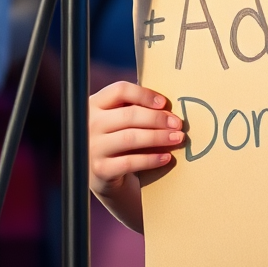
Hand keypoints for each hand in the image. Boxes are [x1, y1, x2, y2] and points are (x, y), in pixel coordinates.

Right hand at [90, 81, 182, 200]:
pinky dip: (151, 159)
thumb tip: (167, 107)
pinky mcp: (99, 170)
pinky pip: (130, 162)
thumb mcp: (120, 120)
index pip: (119, 90)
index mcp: (94, 104)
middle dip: (157, 118)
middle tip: (178, 124)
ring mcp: (92, 148)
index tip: (164, 103)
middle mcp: (89, 124)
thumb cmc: (118, 139)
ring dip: (158, 137)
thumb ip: (136, 108)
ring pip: (130, 138)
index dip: (144, 94)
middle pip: (128, 114)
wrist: (104, 176)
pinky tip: (166, 157)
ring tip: (177, 138)